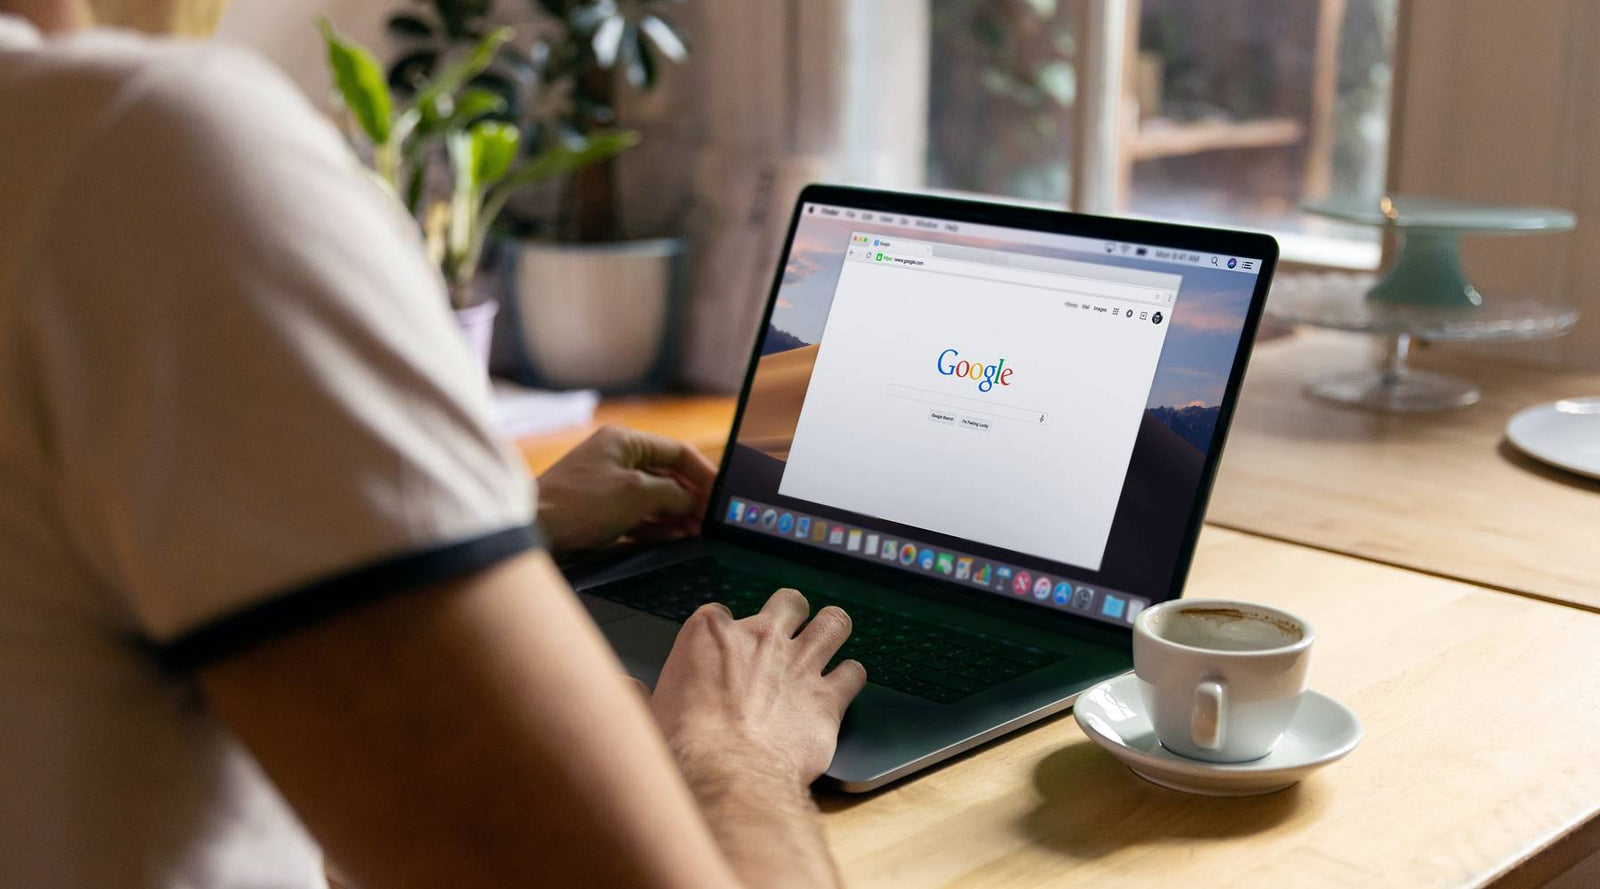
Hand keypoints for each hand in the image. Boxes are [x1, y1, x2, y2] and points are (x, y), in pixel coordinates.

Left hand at [536, 425, 716, 552]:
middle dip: (690, 499)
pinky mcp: (600, 509)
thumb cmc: (579, 503)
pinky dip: (656, 525)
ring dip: (676, 515)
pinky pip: (638, 515)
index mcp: (625, 441)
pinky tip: (673, 538)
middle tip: (710, 520)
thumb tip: (692, 501)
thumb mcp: (637, 494)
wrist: (534, 529)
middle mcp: (617, 458)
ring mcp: (608, 484)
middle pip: (667, 476)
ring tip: (696, 533)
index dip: (703, 473)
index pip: (677, 452)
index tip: (720, 495)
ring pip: (654, 498)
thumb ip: (672, 494)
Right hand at [648, 589, 867, 784]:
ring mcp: (799, 663)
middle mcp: (760, 638)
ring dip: (833, 630)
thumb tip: (622, 688)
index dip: (726, 633)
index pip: (722, 613)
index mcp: (710, 633)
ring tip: (830, 639)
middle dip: (791, 614)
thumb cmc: (684, 747)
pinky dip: (850, 678)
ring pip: (833, 623)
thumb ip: (636, 694)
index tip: (724, 652)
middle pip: (788, 602)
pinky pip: (854, 672)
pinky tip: (843, 685)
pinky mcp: (828, 698)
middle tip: (788, 632)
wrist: (726, 776)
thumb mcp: (646, 714)